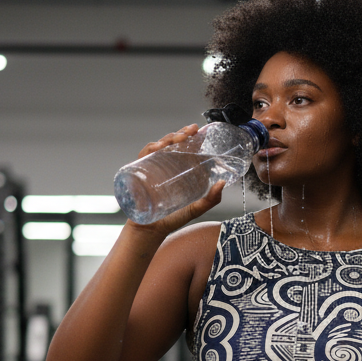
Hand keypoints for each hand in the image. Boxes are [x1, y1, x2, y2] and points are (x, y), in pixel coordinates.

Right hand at [127, 123, 224, 237]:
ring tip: (178, 138)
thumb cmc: (172, 219)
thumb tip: (223, 183)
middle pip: (170, 144)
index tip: (196, 129)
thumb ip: (211, 200)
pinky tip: (157, 148)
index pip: (182, 147)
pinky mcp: (139, 173)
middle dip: (180, 134)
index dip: (188, 136)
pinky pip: (143, 156)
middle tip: (190, 131)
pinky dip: (149, 149)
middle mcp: (163, 166)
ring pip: (158, 146)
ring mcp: (151, 168)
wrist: (151, 231)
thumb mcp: (195, 209)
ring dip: (167, 139)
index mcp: (176, 169)